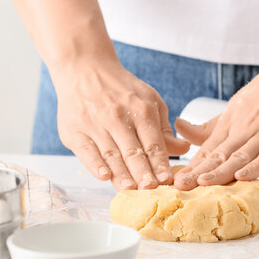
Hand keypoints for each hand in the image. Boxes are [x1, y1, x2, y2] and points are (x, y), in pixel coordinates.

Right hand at [53, 62, 189, 189]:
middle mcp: (118, 117)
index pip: (153, 143)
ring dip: (121, 174)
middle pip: (133, 151)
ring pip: (111, 154)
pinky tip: (104, 176)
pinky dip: (95, 164)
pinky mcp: (74, 130)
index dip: (160, 163)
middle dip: (143, 172)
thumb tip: (184, 148)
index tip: (167, 180)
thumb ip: (163, 128)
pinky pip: (86, 151)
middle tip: (151, 189)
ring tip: (130, 189)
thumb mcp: (149, 101)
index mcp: (141, 110)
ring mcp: (95, 123)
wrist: (85, 69)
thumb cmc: (121, 90)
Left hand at [173, 55, 258, 189]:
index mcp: (232, 120)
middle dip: (199, 172)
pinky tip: (243, 176)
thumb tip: (179, 126)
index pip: (208, 148)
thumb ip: (211, 124)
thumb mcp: (237, 104)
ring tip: (202, 183)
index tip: (175, 181)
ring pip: (241, 156)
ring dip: (221, 170)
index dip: (192, 166)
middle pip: (220, 154)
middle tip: (180, 187)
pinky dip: (257, 166)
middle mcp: (246, 127)